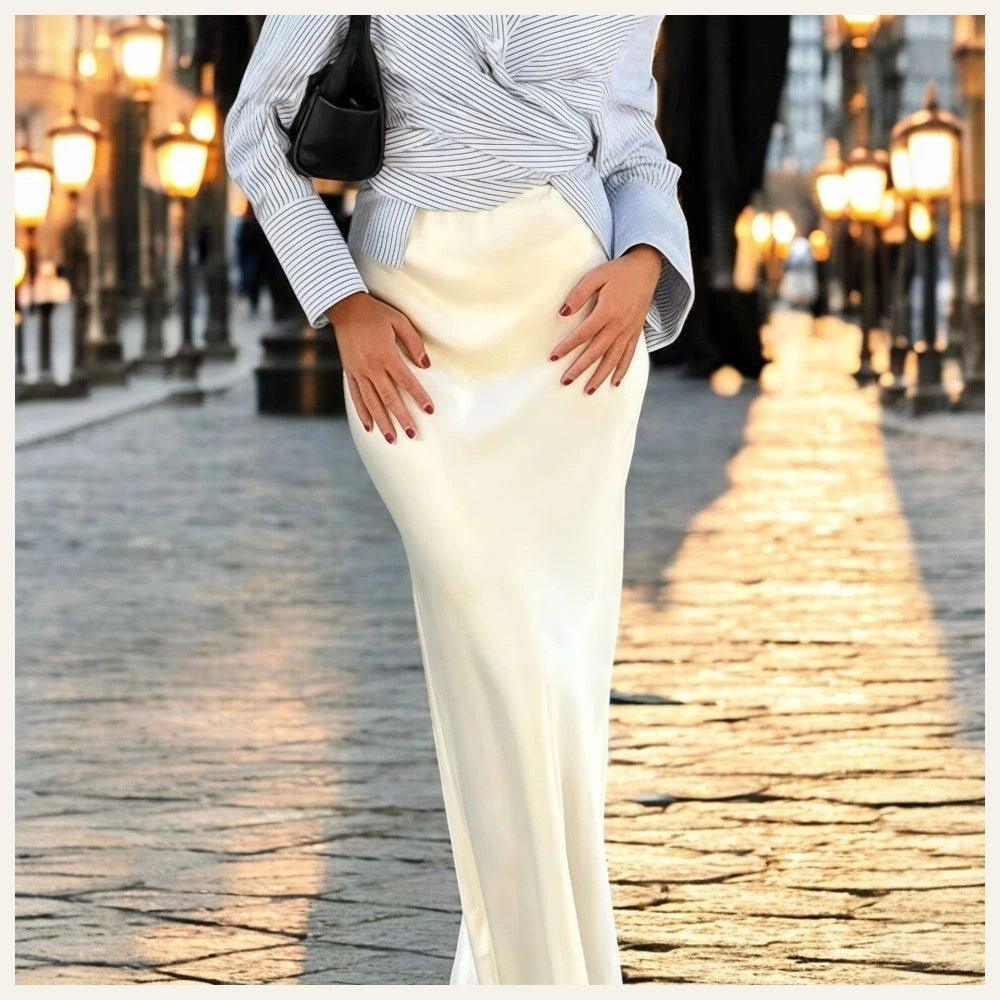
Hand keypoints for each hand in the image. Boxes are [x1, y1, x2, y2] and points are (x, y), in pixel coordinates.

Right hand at [329, 292, 434, 442]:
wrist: (345, 308)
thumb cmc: (376, 313)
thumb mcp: (399, 321)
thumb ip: (414, 343)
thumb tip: (426, 364)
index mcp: (385, 354)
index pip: (406, 381)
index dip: (418, 396)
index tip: (429, 410)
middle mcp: (371, 367)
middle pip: (389, 397)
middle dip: (401, 417)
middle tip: (412, 434)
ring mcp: (358, 372)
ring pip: (371, 402)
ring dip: (382, 422)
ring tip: (392, 439)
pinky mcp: (349, 373)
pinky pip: (356, 397)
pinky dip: (363, 413)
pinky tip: (370, 427)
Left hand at [549, 244, 662, 392]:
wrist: (646, 269)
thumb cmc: (617, 271)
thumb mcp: (596, 276)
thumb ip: (579, 294)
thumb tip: (562, 313)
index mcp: (607, 310)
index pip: (583, 334)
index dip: (567, 347)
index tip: (553, 357)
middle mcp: (619, 324)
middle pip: (596, 352)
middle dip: (580, 368)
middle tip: (565, 381)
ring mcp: (629, 330)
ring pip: (613, 359)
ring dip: (600, 376)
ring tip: (588, 390)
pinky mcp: (636, 332)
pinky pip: (629, 355)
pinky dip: (622, 370)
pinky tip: (614, 383)